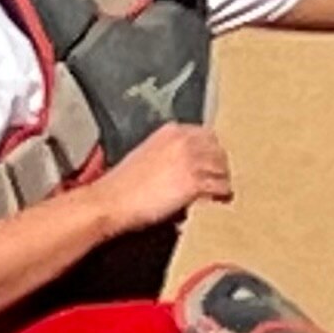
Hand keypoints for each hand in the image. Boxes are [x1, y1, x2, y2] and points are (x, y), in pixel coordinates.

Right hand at [91, 124, 233, 232]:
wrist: (110, 201)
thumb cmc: (121, 184)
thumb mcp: (146, 154)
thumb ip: (169, 153)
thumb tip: (187, 165)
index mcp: (171, 131)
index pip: (206, 135)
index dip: (210, 151)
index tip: (211, 162)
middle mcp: (184, 141)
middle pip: (217, 150)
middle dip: (218, 165)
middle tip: (218, 178)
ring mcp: (191, 160)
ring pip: (222, 168)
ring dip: (222, 180)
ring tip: (220, 191)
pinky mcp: (194, 182)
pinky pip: (220, 186)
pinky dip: (222, 194)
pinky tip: (220, 200)